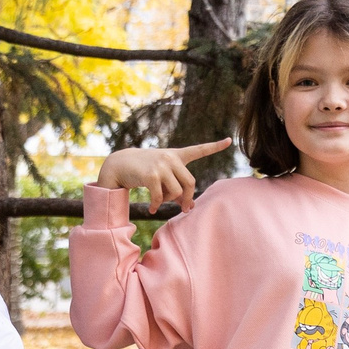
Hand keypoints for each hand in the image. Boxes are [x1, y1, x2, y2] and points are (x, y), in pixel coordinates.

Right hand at [96, 139, 231, 213]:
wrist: (118, 165)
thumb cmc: (142, 172)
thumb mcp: (162, 177)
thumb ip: (176, 188)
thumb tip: (188, 208)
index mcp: (176, 155)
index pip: (198, 150)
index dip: (214, 147)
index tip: (229, 140)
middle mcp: (170, 157)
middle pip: (190, 183)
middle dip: (187, 198)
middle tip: (183, 209)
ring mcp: (161, 165)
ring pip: (176, 191)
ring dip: (169, 201)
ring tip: (160, 201)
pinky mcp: (151, 174)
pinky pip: (161, 196)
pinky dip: (157, 205)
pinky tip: (152, 208)